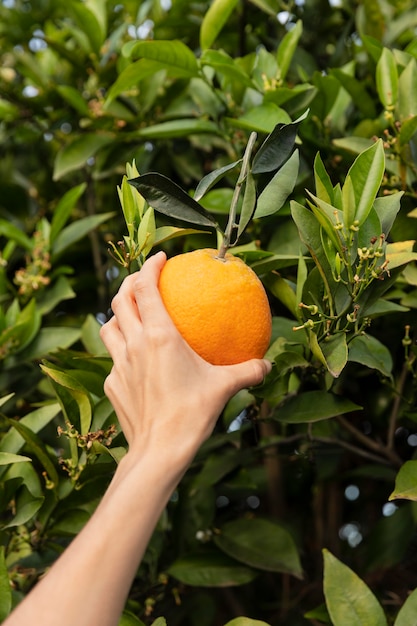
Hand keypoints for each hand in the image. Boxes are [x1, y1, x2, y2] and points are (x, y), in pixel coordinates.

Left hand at [100, 251, 271, 470]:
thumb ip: (248, 371)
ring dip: (119, 314)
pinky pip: (114, 358)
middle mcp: (133, 344)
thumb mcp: (224, 388)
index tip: (161, 258)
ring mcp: (118, 364)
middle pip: (120, 300)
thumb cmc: (191, 414)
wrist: (158, 451)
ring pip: (109, 326)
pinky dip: (122, 350)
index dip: (149, 266)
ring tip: (132, 314)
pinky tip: (135, 361)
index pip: (145, 287)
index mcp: (158, 336)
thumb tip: (268, 364)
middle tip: (142, 278)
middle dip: (128, 281)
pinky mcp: (112, 384)